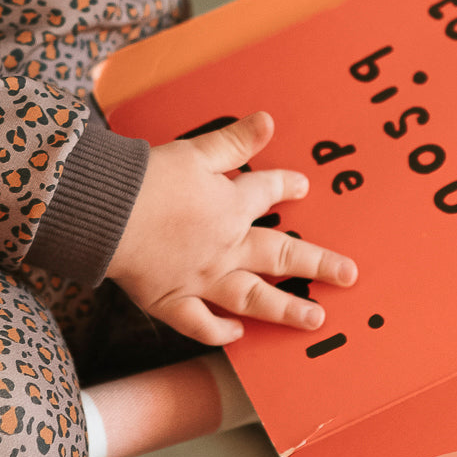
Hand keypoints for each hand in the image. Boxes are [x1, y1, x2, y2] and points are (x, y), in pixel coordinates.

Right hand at [106, 112, 357, 345]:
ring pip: (252, 298)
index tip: (304, 187)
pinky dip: (221, 332)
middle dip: (316, 262)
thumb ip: (232, 142)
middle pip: (278, 255)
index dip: (286, 186)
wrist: (108, 214)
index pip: (266, 192)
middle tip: (348, 274)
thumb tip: (267, 121)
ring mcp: (201, 279)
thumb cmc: (148, 179)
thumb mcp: (195, 151)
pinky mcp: (171, 300)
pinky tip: (237, 335)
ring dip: (286, 309)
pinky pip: (202, 323)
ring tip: (316, 318)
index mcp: (229, 206)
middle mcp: (224, 247)